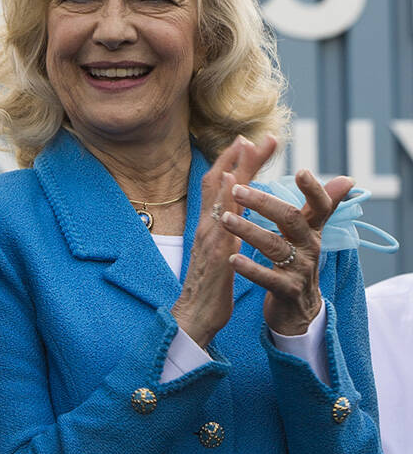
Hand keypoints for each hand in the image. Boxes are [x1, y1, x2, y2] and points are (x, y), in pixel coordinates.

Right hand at [171, 135, 276, 347]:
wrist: (195, 318)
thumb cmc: (210, 288)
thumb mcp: (221, 253)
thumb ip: (227, 232)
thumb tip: (236, 216)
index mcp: (211, 226)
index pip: (221, 186)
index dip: (235, 162)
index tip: (252, 141)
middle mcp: (206, 226)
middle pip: (219, 182)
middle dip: (238, 157)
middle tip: (259, 135)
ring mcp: (209, 238)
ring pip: (219, 196)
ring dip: (234, 168)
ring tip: (248, 145)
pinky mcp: (215, 253)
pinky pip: (221, 222)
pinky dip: (226, 199)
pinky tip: (234, 184)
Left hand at [219, 169, 352, 335]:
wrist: (298, 311)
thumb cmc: (298, 263)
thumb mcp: (309, 235)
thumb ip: (320, 207)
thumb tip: (348, 179)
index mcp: (311, 231)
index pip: (319, 206)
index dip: (314, 190)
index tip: (302, 171)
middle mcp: (310, 247)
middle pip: (291, 219)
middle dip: (264, 202)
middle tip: (237, 189)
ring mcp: (300, 270)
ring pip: (275, 246)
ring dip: (248, 230)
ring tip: (225, 219)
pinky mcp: (287, 291)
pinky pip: (269, 278)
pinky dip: (250, 268)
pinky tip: (233, 258)